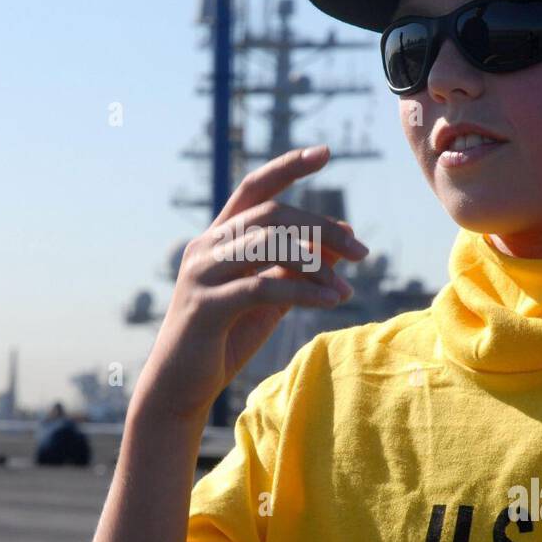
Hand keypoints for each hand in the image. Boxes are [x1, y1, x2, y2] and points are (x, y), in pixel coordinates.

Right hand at [133, 144, 368, 423]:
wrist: (179, 388)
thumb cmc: (223, 340)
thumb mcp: (266, 297)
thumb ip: (294, 267)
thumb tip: (340, 237)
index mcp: (218, 239)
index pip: (254, 189)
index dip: (287, 167)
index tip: (325, 153)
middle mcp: (206, 248)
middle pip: (271, 215)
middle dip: (322, 227)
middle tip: (362, 250)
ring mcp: (202, 275)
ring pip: (268, 245)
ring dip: (317, 261)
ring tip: (348, 283)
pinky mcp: (206, 307)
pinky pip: (264, 287)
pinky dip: (304, 291)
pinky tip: (334, 300)